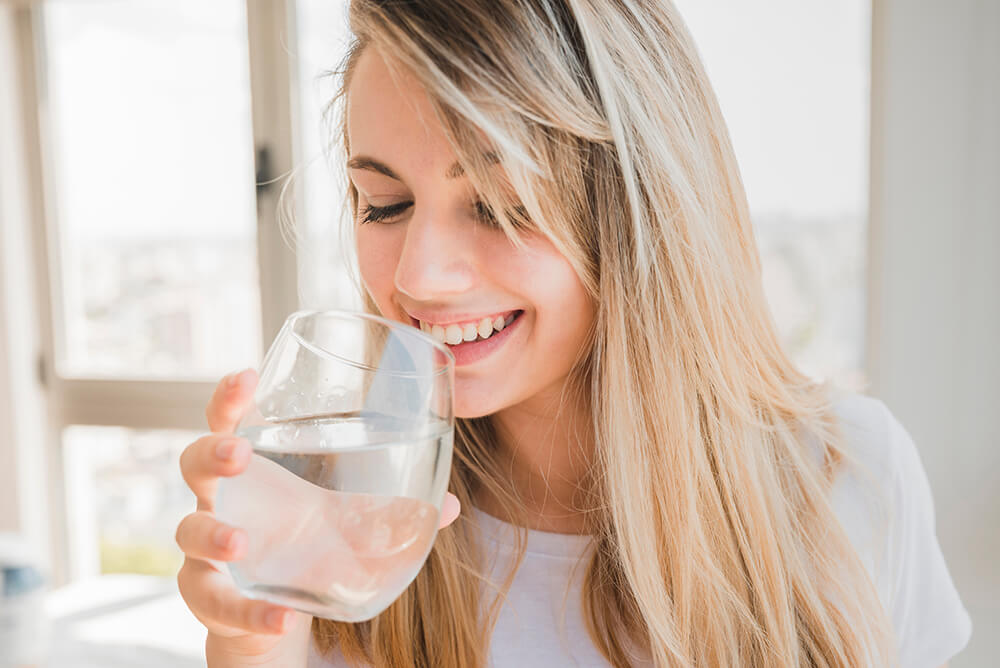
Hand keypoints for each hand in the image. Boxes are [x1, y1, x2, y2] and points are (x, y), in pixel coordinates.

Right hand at [175, 369, 461, 662]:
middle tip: (239, 453)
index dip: (231, 398)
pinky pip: (218, 602)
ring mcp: (208, 549)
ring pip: (190, 531)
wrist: (275, 612)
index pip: (231, 421)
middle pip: (194, 464)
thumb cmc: (306, 546)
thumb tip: (452, 505)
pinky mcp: (210, 597)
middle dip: (212, 454)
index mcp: (256, 470)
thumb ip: (391, 511)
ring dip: (213, 533)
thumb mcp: (347, 524)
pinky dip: (250, 611)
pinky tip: (280, 616)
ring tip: (240, 542)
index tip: (246, 376)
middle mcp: (224, 501)